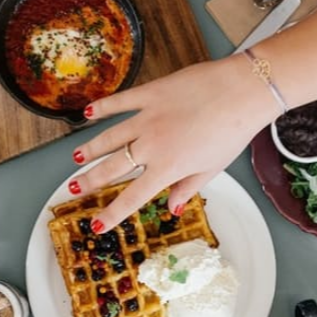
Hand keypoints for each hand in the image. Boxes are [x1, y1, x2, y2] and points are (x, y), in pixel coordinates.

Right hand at [70, 55, 277, 230]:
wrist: (242, 91)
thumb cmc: (233, 131)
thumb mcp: (213, 168)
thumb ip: (188, 188)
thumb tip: (173, 208)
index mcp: (168, 168)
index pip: (132, 197)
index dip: (112, 214)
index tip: (96, 225)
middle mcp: (151, 146)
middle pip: (112, 167)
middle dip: (90, 181)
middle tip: (74, 188)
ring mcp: (147, 118)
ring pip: (109, 137)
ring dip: (90, 149)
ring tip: (75, 158)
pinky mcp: (150, 93)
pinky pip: (120, 102)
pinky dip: (102, 108)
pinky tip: (88, 113)